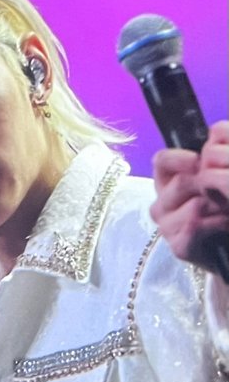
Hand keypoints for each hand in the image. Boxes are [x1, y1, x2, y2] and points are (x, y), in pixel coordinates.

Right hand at [150, 121, 228, 272]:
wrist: (227, 247)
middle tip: (224, 192)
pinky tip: (225, 224)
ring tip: (228, 208)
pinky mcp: (177, 247)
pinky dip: (218, 222)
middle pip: (181, 182)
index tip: (202, 162)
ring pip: (192, 204)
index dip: (182, 158)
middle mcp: (160, 204)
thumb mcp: (214, 179)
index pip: (161, 161)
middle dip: (210, 184)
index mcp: (166, 183)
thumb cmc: (222, 210)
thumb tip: (214, 133)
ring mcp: (166, 227)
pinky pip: (194, 225)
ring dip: (219, 205)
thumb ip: (210, 156)